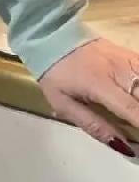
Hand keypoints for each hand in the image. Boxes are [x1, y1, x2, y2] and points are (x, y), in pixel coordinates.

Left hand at [38, 37, 138, 156]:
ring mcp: (125, 58)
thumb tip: (124, 146)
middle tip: (136, 125)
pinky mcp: (129, 53)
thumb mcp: (63, 102)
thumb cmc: (56, 73)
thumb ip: (94, 125)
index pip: (132, 109)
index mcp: (99, 83)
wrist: (52, 35)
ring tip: (136, 114)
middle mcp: (117, 69)